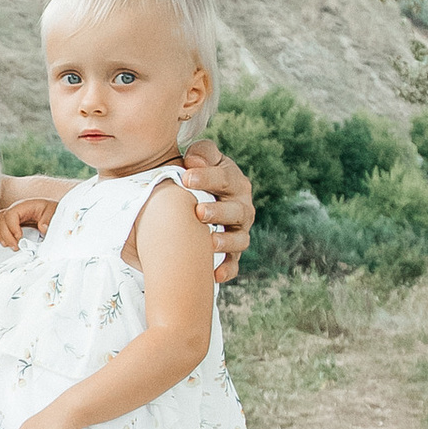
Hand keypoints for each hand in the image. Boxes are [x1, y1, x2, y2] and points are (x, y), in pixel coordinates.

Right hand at [0, 171, 72, 252]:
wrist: (52, 211)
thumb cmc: (51, 210)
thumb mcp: (53, 211)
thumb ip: (48, 219)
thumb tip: (42, 227)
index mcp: (25, 205)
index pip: (10, 214)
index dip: (12, 227)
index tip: (19, 238)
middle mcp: (15, 209)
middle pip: (0, 219)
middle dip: (6, 235)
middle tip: (16, 246)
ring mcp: (11, 215)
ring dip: (0, 235)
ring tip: (10, 245)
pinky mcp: (9, 222)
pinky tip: (6, 242)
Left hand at [177, 142, 254, 284]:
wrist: (198, 196)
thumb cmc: (198, 174)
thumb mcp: (202, 158)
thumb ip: (201, 153)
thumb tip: (194, 161)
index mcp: (235, 182)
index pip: (224, 178)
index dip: (206, 178)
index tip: (185, 177)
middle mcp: (242, 207)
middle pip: (236, 211)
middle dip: (219, 212)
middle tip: (198, 212)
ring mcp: (239, 231)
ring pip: (240, 239)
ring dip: (226, 242)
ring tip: (210, 243)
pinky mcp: (233, 251)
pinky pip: (234, 263)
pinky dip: (228, 269)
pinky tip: (215, 275)